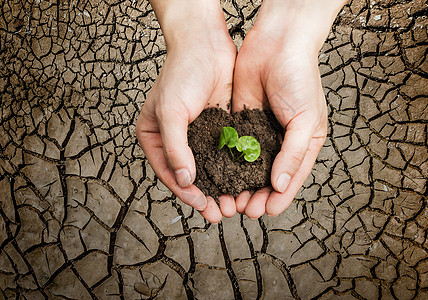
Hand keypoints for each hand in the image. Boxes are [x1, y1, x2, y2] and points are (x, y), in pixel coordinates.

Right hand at [136, 0, 236, 222]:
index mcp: (155, 137)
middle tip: (221, 213)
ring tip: (234, 203)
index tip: (202, 206)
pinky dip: (233, 168)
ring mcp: (198, 134)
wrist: (205, 44)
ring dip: (222, 186)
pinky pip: (225, 153)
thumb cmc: (181, 73)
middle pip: (190, 175)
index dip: (185, 192)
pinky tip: (244, 181)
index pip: (169, 172)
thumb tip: (184, 179)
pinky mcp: (218, 127)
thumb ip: (175, 147)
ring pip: (210, 168)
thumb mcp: (170, 111)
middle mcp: (176, 139)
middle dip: (206, 195)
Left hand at [232, 0, 346, 217]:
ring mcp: (260, 132)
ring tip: (229, 199)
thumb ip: (294, 153)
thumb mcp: (306, 119)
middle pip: (268, 177)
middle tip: (243, 209)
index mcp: (304, 143)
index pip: (292, 178)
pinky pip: (234, 147)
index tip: (265, 211)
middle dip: (257, 194)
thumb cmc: (300, 78)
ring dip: (240, 184)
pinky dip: (228, 163)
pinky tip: (218, 175)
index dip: (280, 197)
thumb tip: (282, 185)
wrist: (277, 43)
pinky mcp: (241, 122)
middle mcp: (282, 141)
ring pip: (249, 166)